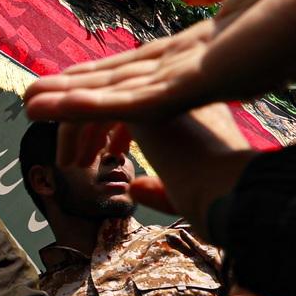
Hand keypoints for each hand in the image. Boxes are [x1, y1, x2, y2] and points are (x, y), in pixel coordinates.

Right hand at [26, 0, 295, 128]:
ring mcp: (202, 81)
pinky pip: (135, 101)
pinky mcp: (203, 85)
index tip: (70, 73)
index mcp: (216, 44)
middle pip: (128, 83)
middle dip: (79, 92)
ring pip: (124, 96)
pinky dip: (90, 105)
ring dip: (74, 102)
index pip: (150, 59)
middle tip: (32, 101)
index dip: (108, 67)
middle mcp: (204, 69)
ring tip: (28, 107)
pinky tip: (54, 105)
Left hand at [76, 109, 256, 238]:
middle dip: (93, 128)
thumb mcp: (185, 193)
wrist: (231, 194)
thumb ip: (159, 188)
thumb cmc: (220, 202)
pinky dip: (69, 133)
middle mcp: (174, 93)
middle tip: (78, 160)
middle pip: (117, 100)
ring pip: (99, 104)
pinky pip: (86, 111)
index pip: (144, 105)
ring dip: (76, 134)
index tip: (112, 156)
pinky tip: (64, 160)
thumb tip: (134, 186)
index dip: (121, 131)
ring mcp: (156, 94)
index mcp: (193, 108)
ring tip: (67, 164)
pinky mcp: (136, 105)